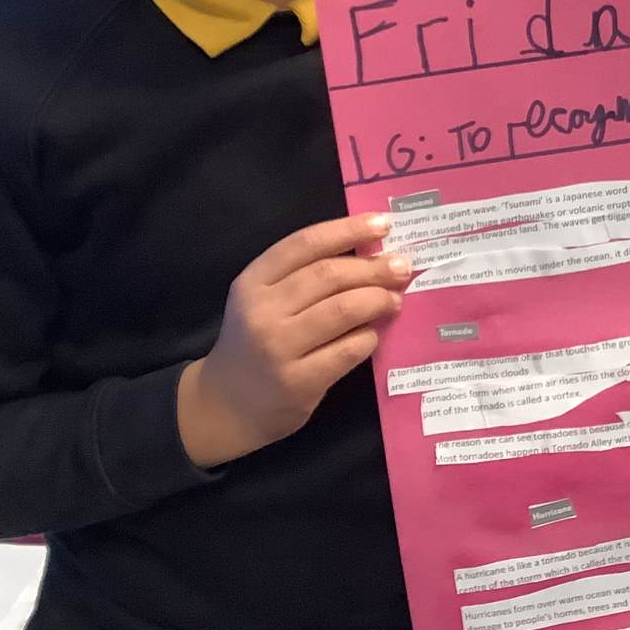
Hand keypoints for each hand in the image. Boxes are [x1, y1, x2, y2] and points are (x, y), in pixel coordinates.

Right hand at [177, 213, 409, 466]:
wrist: (227, 404)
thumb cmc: (255, 342)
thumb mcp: (262, 300)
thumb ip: (302, 276)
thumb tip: (370, 253)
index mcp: (252, 282)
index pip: (305, 244)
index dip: (348, 229)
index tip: (383, 224)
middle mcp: (262, 311)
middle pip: (329, 275)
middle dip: (373, 267)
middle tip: (402, 267)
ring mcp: (279, 349)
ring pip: (342, 310)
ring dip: (377, 299)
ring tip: (394, 299)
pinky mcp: (298, 383)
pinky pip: (348, 350)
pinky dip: (369, 337)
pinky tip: (374, 334)